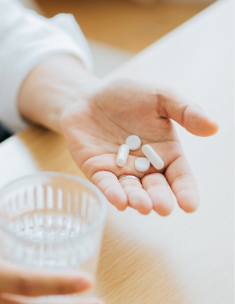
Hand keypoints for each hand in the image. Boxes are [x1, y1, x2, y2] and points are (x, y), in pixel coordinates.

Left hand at [19, 55, 217, 215]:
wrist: (89, 95)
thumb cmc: (128, 96)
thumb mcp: (160, 97)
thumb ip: (185, 111)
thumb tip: (214, 127)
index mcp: (165, 153)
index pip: (179, 177)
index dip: (186, 192)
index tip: (190, 206)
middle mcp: (144, 166)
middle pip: (155, 188)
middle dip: (159, 199)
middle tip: (163, 208)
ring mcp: (119, 170)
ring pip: (130, 190)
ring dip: (136, 199)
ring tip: (143, 206)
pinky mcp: (96, 169)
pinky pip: (105, 184)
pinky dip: (112, 192)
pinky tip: (119, 201)